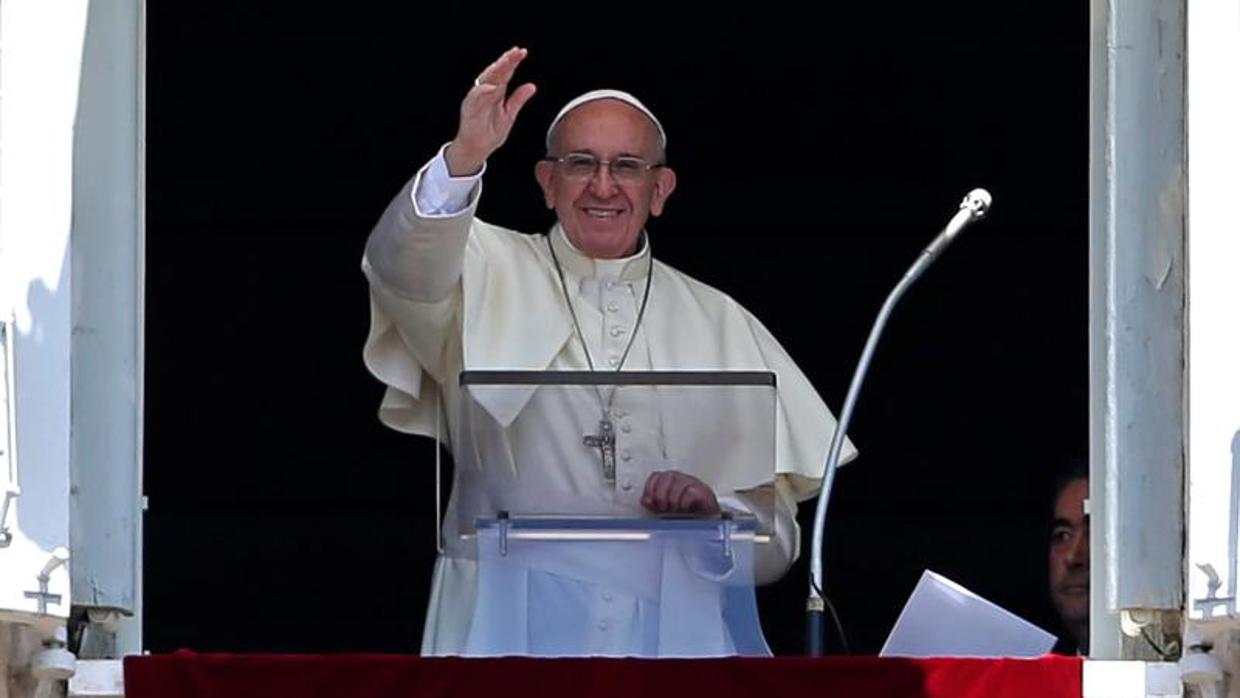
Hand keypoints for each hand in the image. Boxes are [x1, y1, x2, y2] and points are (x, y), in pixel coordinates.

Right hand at [444, 46, 536, 175]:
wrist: (477, 149)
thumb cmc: (490, 132)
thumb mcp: (509, 115)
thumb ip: (518, 100)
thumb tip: (532, 86)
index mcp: (497, 92)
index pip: (506, 73)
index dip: (513, 62)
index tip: (522, 52)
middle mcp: (486, 92)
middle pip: (496, 73)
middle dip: (505, 61)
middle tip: (516, 52)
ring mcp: (477, 99)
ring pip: (485, 80)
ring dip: (494, 71)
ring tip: (505, 62)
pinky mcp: (469, 108)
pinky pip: (475, 97)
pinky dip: (482, 91)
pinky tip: (492, 86)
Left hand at [641, 470, 720, 514]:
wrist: (706, 519)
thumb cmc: (686, 512)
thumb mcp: (665, 509)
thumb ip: (654, 504)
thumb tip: (646, 500)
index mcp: (669, 480)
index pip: (655, 476)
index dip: (650, 488)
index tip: (649, 501)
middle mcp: (679, 479)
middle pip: (665, 477)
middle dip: (661, 496)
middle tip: (663, 508)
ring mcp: (691, 483)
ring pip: (677, 483)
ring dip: (673, 500)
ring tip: (675, 510)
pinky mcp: (702, 490)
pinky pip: (690, 492)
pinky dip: (684, 503)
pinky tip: (684, 509)